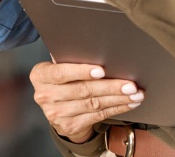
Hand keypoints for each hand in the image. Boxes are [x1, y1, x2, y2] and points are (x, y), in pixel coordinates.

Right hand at [29, 61, 143, 142]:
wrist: (56, 109)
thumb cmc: (62, 80)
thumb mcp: (58, 68)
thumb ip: (68, 60)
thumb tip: (94, 50)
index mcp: (40, 75)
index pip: (60, 73)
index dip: (81, 71)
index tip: (101, 70)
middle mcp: (45, 95)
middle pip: (82, 90)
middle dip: (109, 87)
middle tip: (129, 84)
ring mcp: (56, 113)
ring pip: (92, 104)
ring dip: (117, 99)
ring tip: (134, 94)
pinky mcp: (69, 126)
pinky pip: (97, 116)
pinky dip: (116, 109)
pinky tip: (128, 103)